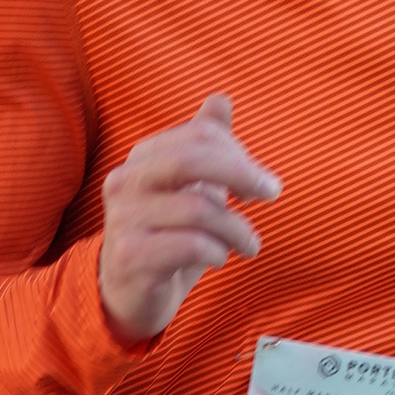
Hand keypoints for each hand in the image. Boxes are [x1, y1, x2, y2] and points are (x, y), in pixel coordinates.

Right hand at [99, 92, 281, 340]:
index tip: (262, 182)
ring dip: (236, 228)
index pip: (200, 135)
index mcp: (143, 159)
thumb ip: (203, 145)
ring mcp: (123, 219)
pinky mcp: (129, 256)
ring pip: (198, 208)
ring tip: (248, 245)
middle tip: (270, 195)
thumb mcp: (189, 189)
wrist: (128, 295)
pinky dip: (216, 251)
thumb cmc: (167, 237)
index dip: (240, 154)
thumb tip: (220, 100)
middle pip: (191, 158)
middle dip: (241, 174)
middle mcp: (125, 181)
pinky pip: (188, 245)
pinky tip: (219, 259)